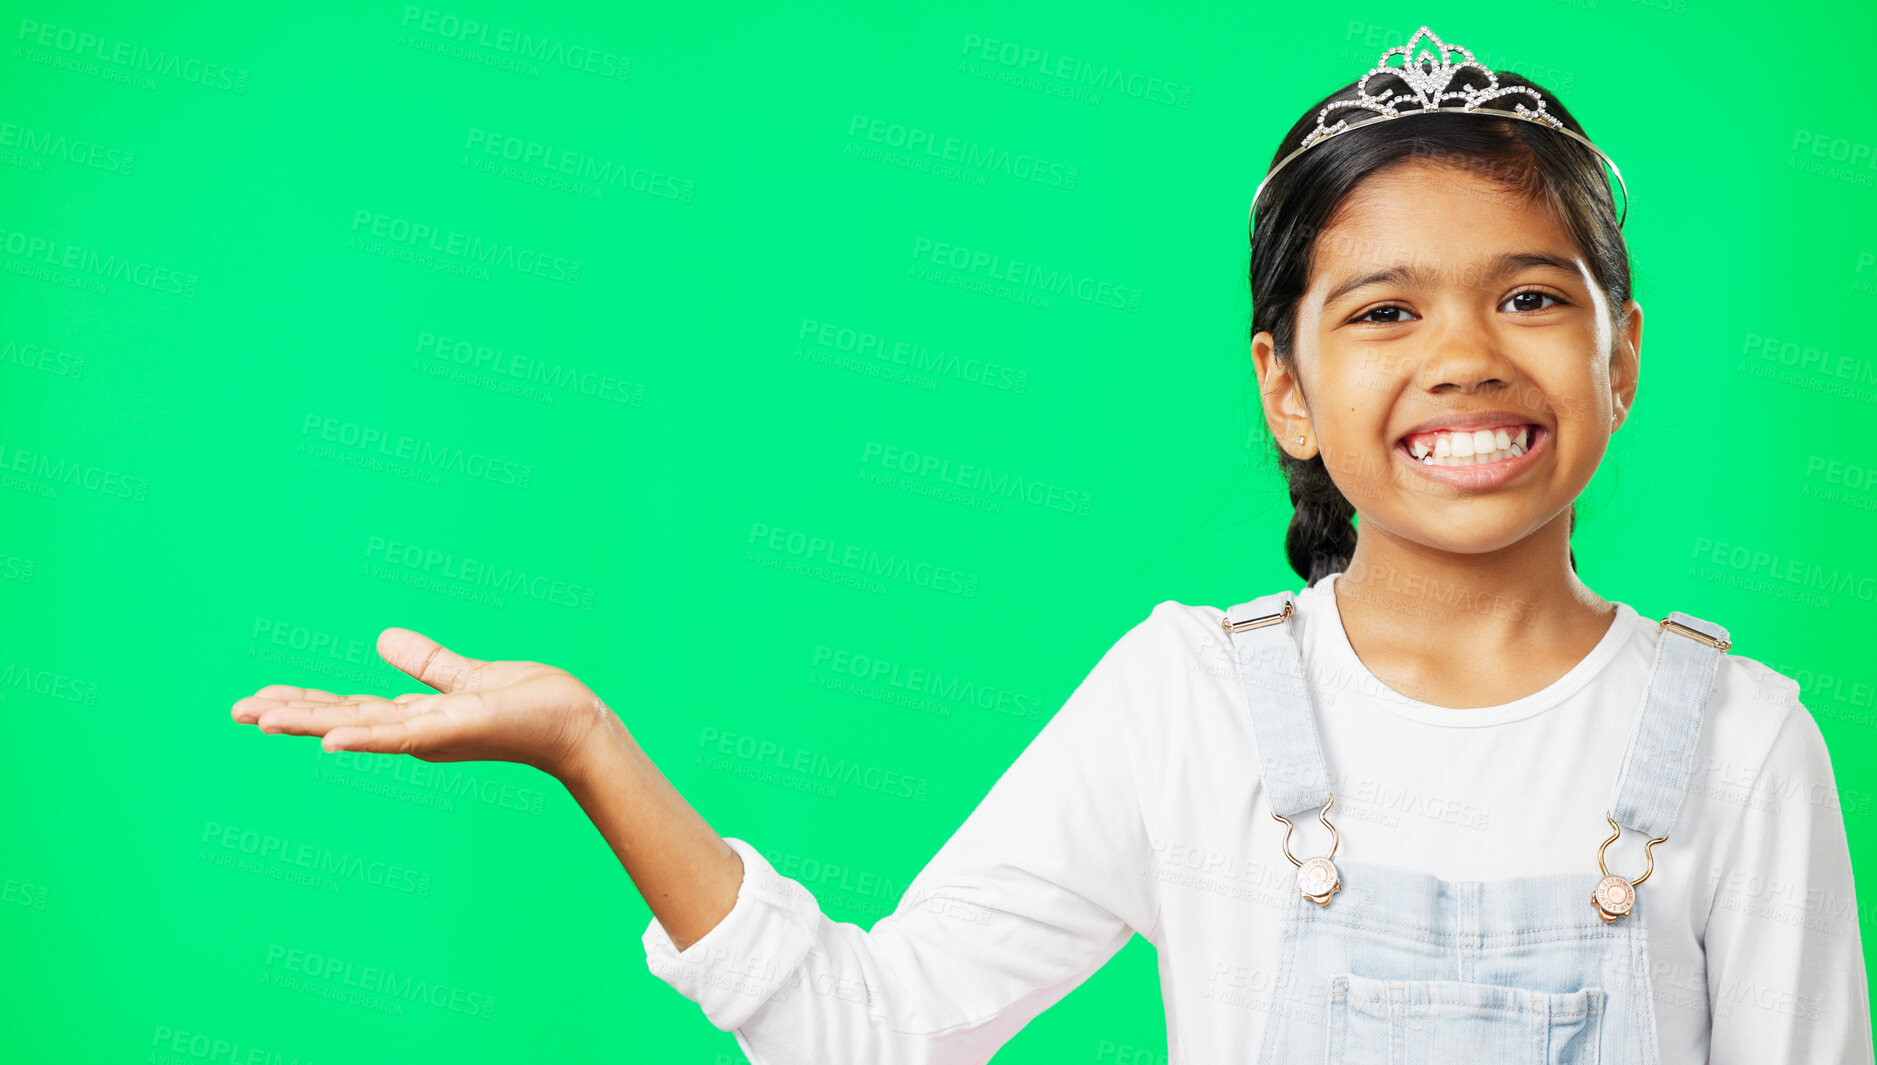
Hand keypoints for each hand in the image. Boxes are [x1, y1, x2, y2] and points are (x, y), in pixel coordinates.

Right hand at [231, 627, 615, 779]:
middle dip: (289, 715)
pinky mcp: (453, 730)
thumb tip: (383, 638)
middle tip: (236, 710)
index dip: (305, 703)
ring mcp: (432, 734)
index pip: (349, 709)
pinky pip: (401, 736)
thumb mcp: (466, 676)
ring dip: (310, 724)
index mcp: (416, 716)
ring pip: (358, 728)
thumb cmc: (530, 704)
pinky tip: (328, 741)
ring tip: (261, 720)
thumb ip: (426, 662)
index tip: (260, 699)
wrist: (574, 722)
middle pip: (340, 720)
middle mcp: (416, 730)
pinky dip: (364, 739)